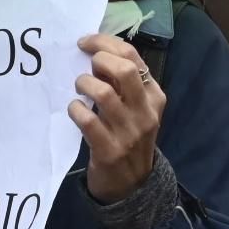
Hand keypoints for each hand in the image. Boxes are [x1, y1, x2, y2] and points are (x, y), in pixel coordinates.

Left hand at [69, 35, 165, 204]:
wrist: (132, 185)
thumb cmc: (128, 137)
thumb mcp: (135, 109)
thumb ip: (122, 83)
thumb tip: (94, 52)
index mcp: (154, 96)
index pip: (133, 57)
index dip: (105, 43)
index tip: (85, 42)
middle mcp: (145, 112)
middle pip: (124, 69)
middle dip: (98, 58)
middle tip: (85, 65)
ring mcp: (129, 132)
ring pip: (103, 93)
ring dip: (84, 84)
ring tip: (79, 89)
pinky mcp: (110, 150)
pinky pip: (88, 120)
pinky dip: (75, 110)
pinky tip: (75, 110)